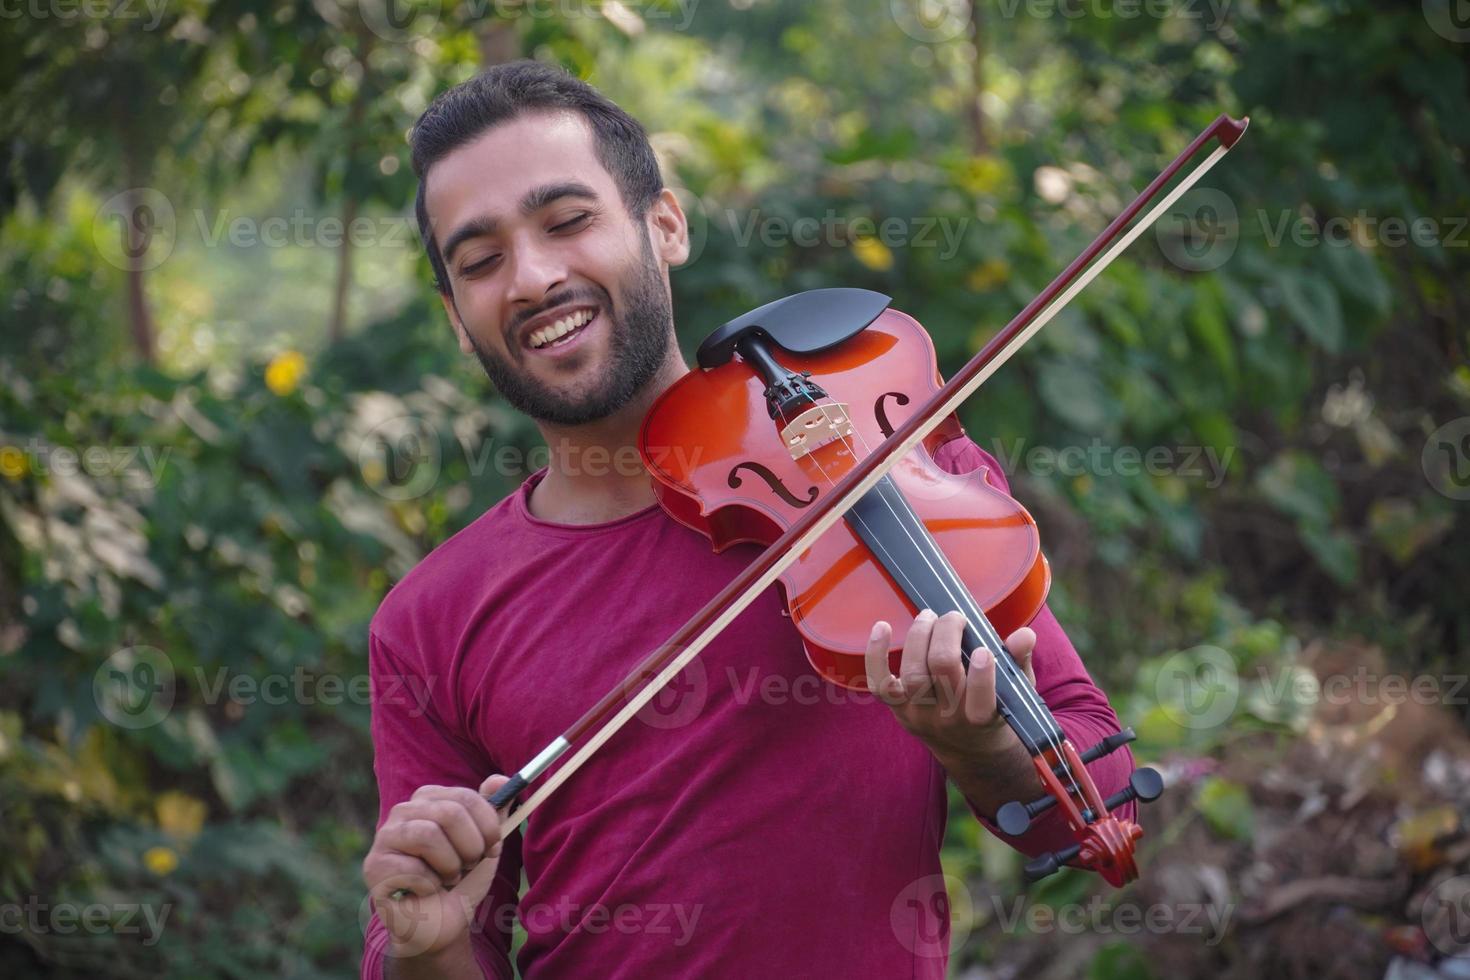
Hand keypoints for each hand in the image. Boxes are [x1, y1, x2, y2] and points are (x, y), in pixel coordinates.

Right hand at [362, 774, 510, 960]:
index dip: (488, 827)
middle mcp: (404, 810)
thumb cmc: (462, 878)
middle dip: (470, 848)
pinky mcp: (374, 866)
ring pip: (429, 835)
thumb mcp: (486, 842)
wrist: (442, 922)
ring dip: (450, 865)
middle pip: (450, 813)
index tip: (492, 848)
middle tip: (467, 866)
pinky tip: (426, 891)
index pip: (466, 797)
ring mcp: (385, 837)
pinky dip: (430, 886)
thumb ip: (495, 811)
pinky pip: (413, 868)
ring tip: (448, 877)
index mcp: (429, 798)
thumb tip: (501, 779)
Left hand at [864, 609, 1037, 761]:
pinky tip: (882, 626)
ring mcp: (919, 714)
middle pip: (941, 671)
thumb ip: (1019, 661)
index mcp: (983, 718)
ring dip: (919, 636)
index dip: (982, 675)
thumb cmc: (997, 708)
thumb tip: (1024, 635)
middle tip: (955, 617)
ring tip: (929, 617)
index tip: (984, 649)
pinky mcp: (898, 707)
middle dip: (947, 634)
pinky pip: (879, 683)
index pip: (981, 702)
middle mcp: (948, 719)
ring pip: (913, 673)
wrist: (969, 749)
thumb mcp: (1016, 690)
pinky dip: (876, 654)